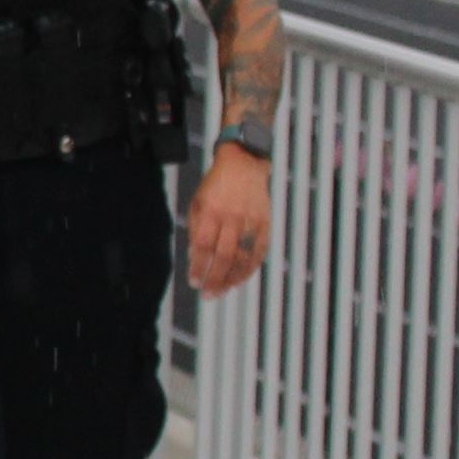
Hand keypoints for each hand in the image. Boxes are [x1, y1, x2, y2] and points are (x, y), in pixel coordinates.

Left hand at [187, 142, 272, 296]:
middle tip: (207, 295)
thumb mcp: (198, 201)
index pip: (203, 246)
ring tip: (223, 291)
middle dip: (214, 279)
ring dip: (232, 278)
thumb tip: (193, 255)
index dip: (198, 267)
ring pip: (242, 257)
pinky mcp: (264, 223)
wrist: (244, 163)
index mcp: (211, 211)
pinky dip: (250, 268)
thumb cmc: (216, 185)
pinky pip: (258, 251)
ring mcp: (250, 221)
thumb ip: (195, 228)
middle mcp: (231, 217)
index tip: (194, 282)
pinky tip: (241, 279)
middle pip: (223, 256)